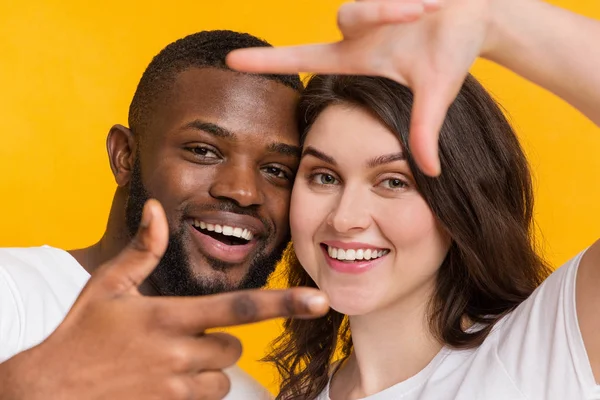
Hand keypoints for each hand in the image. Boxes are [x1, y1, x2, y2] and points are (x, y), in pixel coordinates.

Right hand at [0, 199, 328, 399]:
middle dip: (217, 342)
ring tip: (168, 364)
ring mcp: (174, 389)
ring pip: (221, 379)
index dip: (283, 302)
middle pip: (233, 348)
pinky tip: (162, 383)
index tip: (319, 300)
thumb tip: (154, 208)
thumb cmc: (78, 336)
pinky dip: (193, 393)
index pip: (238, 307)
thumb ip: (140, 250)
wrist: (46, 393)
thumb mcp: (106, 287)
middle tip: (180, 339)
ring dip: (206, 371)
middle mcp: (177, 354)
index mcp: (168, 316)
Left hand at [227, 0, 492, 175]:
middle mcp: (356, 30)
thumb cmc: (451, 52)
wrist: (477, 16)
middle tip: (339, 32)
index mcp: (357, 56)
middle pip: (340, 18)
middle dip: (356, 16)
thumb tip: (430, 173)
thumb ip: (425, 130)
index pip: (303, 57)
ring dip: (394, 10)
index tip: (231, 61)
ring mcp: (369, 5)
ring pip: (363, 7)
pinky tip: (431, 4)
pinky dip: (407, 2)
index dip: (268, 61)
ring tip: (424, 12)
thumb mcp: (435, 93)